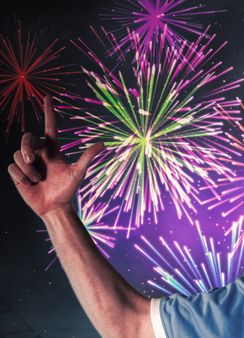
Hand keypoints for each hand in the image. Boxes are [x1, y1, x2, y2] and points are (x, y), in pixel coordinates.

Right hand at [7, 96, 103, 218]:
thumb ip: (87, 158)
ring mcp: (27, 162)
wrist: (55, 206)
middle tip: (34, 159)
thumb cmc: (67, 190)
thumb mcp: (78, 173)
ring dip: (28, 168)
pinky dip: (21, 175)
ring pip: (19, 154)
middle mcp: (39, 153)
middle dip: (27, 146)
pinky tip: (29, 183)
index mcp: (52, 149)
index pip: (49, 126)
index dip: (49, 112)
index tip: (48, 97)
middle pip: (26, 138)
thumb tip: (103, 144)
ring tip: (37, 179)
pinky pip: (12, 167)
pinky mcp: (17, 172)